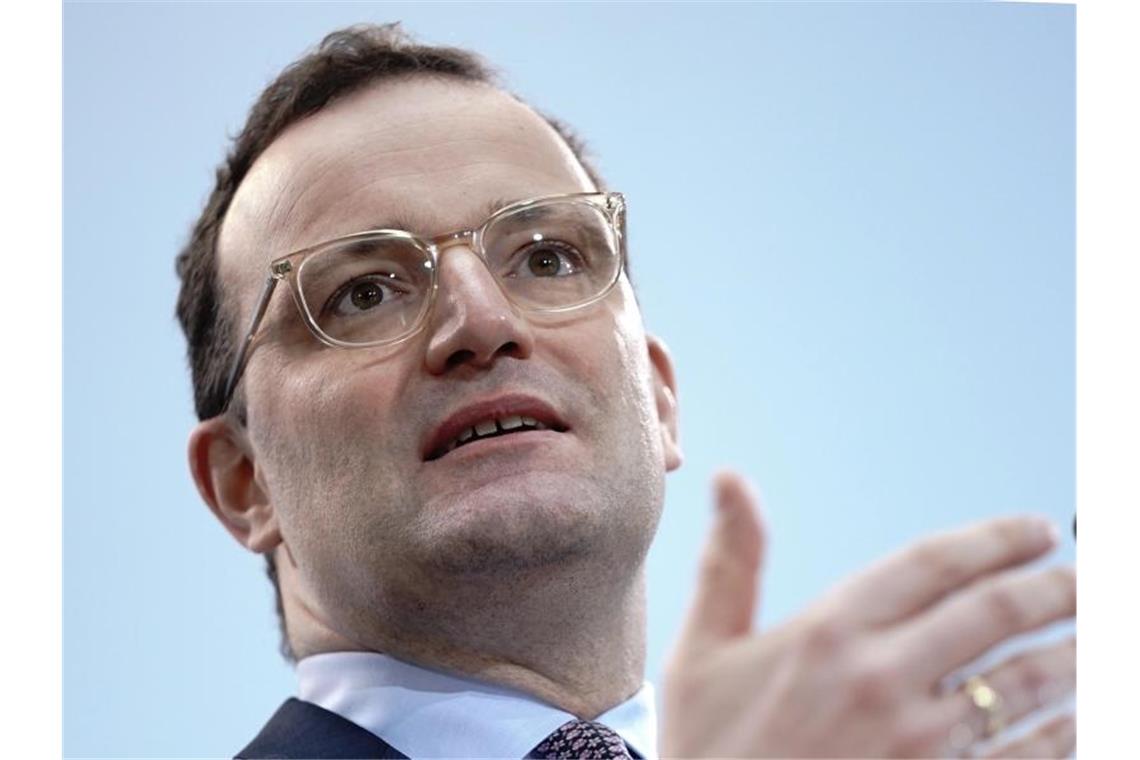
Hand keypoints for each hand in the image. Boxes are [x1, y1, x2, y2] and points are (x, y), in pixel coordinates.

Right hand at [661, 471, 1074, 757]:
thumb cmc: (709, 750)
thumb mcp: (702, 652)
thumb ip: (731, 563)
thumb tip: (731, 477)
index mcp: (828, 631)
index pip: (932, 563)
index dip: (994, 539)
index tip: (1034, 530)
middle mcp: (881, 678)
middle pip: (993, 614)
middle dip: (1055, 588)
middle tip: (1087, 577)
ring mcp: (918, 744)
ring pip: (1023, 683)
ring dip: (1072, 654)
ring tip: (1096, 638)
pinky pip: (1024, 756)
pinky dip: (1063, 734)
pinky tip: (1076, 719)